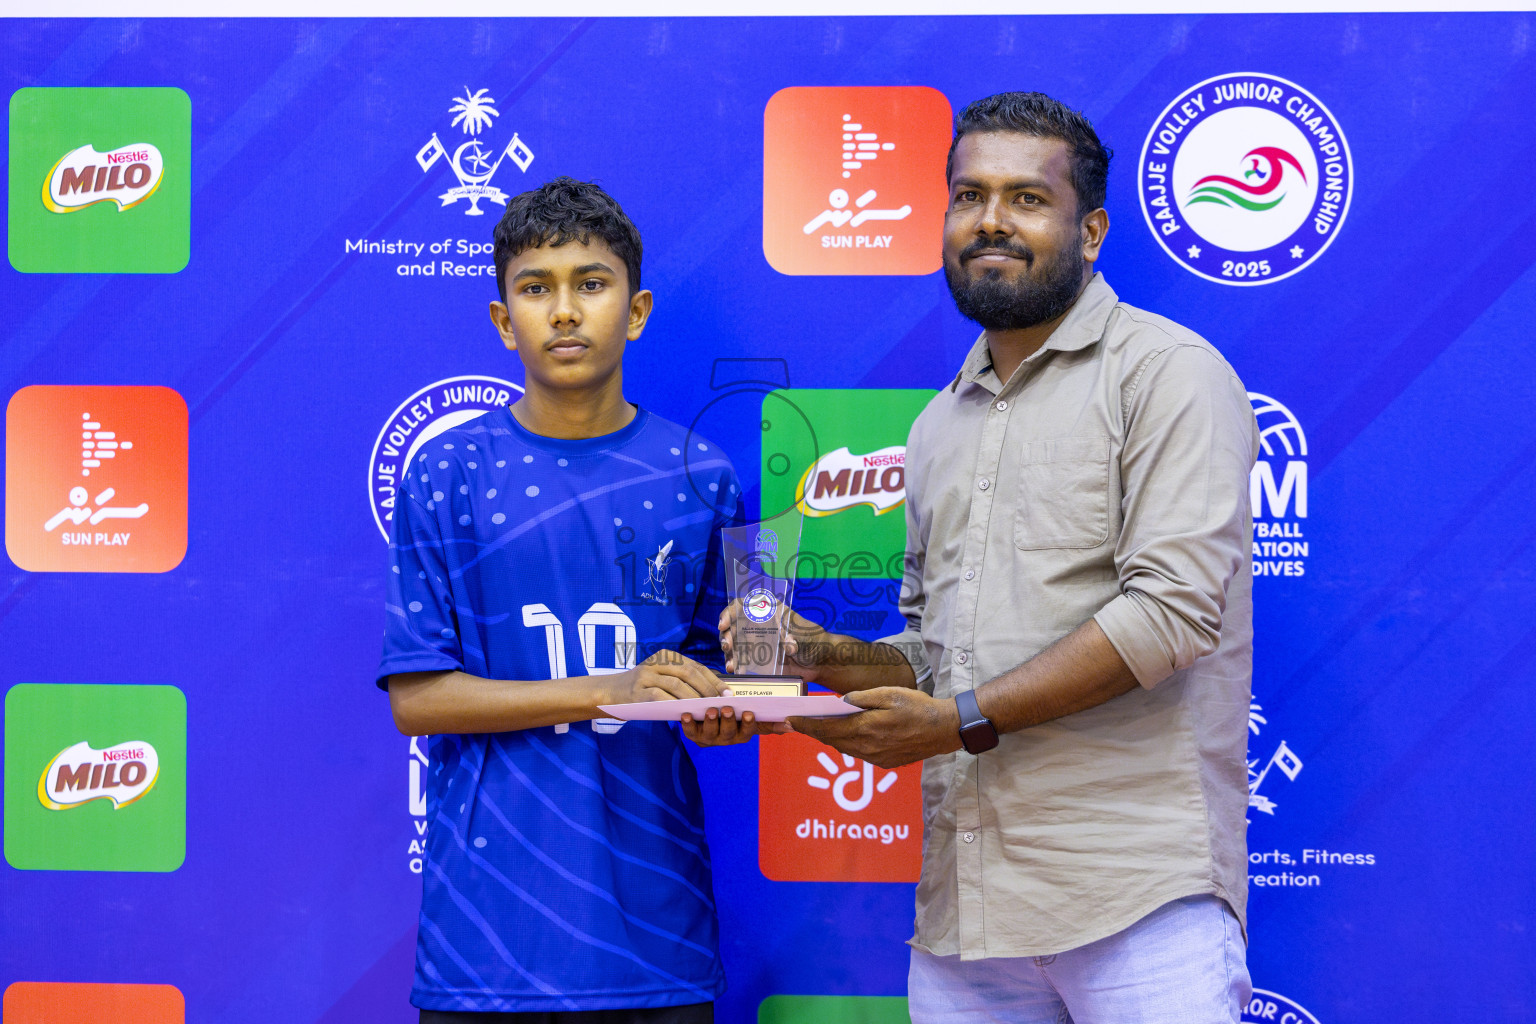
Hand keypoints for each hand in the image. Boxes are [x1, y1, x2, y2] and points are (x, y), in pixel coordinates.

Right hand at [602, 650, 722, 704]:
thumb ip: (683, 683)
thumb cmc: (642, 689)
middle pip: (688, 672)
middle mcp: (657, 662)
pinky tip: (686, 713)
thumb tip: (713, 696)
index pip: (696, 666)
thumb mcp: (662, 679)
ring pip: (676, 684)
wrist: (609, 693)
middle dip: (708, 688)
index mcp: (667, 656)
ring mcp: (645, 675)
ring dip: (694, 698)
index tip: (728, 693)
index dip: (714, 680)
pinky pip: (660, 697)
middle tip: (721, 702)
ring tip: (707, 709)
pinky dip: (675, 704)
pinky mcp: (637, 691)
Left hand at [680, 706, 789, 745]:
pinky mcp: (694, 735)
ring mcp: (709, 739)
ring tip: (711, 710)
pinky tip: (686, 714)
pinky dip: (687, 724)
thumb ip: (769, 722)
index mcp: (741, 734)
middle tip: (728, 709)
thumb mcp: (752, 717)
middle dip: (728, 721)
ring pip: (709, 733)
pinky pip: (690, 732)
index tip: (750, 713)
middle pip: (728, 734)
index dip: (748, 724)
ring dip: (710, 722)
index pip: (747, 731)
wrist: (710, 716)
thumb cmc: (736, 715)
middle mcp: (726, 740)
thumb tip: (790, 725)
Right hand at [718, 599, 830, 680]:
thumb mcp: (805, 636)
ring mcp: (757, 643)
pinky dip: (735, 664)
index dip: (730, 613)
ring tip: (730, 664)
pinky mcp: (759, 660)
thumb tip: (789, 647)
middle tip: (727, 647)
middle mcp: (759, 626)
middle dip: (726, 635)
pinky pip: (742, 661)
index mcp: (769, 613)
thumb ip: (796, 638)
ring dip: (728, 653)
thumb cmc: (815, 641)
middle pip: (734, 626)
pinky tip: (734, 670)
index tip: (724, 624)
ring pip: (735, 644)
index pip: (743, 606)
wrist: (821, 663)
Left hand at [787, 687, 961, 768]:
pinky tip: (844, 734)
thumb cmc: (918, 707)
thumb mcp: (890, 693)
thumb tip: (840, 700)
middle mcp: (867, 747)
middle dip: (812, 732)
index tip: (790, 720)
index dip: (806, 725)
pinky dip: (846, 743)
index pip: (827, 728)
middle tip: (796, 723)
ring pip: (843, 748)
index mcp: (866, 728)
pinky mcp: (884, 763)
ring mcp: (875, 758)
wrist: (943, 730)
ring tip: (817, 727)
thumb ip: (862, 697)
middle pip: (831, 740)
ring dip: (829, 738)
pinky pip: (858, 753)